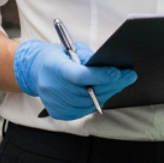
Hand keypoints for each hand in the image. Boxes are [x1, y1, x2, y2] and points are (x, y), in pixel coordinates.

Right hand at [13, 39, 136, 119]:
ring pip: (89, 103)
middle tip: (129, 76)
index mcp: (55, 68)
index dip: (101, 76)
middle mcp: (53, 88)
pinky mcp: (59, 113)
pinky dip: (95, 102)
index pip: (81, 76)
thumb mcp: (71, 49)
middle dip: (112, 84)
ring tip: (119, 83)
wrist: (35, 71)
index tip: (119, 72)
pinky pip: (84, 110)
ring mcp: (55, 103)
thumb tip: (108, 66)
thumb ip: (88, 58)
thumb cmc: (56, 58)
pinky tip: (104, 93)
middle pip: (89, 92)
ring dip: (107, 94)